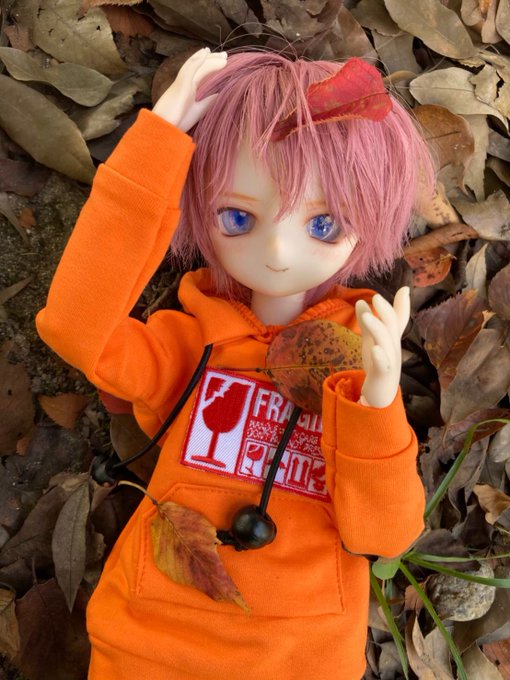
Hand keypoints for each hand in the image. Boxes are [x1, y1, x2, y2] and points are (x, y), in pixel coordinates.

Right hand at [152, 48, 227, 131]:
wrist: (163, 129)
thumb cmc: (177, 122)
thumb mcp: (197, 110)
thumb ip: (207, 101)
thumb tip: (219, 94)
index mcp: (187, 90)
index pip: (200, 74)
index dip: (211, 67)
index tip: (222, 63)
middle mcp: (184, 83)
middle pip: (199, 67)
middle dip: (212, 60)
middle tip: (225, 55)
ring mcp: (181, 82)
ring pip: (196, 65)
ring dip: (210, 58)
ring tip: (224, 55)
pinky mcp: (180, 84)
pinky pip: (190, 68)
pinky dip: (198, 59)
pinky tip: (206, 52)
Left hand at [355, 287, 409, 408]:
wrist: (379, 395)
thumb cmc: (377, 365)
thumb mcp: (370, 341)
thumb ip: (367, 322)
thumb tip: (360, 301)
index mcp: (391, 340)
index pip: (399, 320)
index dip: (402, 306)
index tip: (404, 289)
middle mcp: (393, 349)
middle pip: (392, 328)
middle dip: (385, 312)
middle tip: (375, 297)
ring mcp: (390, 362)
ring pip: (386, 343)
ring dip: (377, 328)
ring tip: (366, 316)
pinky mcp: (382, 376)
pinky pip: (383, 365)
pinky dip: (380, 356)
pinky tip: (375, 349)